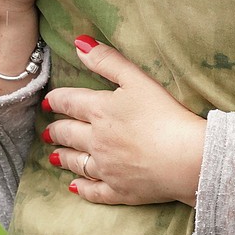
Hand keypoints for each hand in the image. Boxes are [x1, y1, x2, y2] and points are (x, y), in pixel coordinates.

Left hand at [43, 37, 205, 207]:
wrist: (185, 158)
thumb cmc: (165, 115)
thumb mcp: (138, 79)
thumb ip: (108, 61)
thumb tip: (80, 43)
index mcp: (100, 111)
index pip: (69, 102)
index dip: (57, 100)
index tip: (49, 102)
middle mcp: (95, 140)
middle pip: (67, 133)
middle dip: (56, 130)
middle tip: (49, 131)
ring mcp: (105, 168)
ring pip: (76, 162)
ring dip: (63, 157)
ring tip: (54, 156)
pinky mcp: (118, 190)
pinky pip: (93, 191)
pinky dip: (81, 188)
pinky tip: (74, 187)